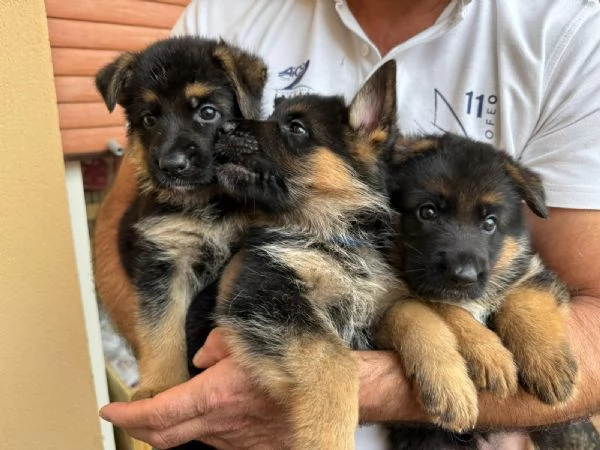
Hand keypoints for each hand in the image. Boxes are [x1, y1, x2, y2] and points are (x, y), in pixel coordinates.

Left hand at [100, 329, 288, 448]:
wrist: (330, 393)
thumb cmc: (293, 362)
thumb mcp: (250, 338)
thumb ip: (216, 345)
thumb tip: (201, 360)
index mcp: (216, 395)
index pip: (158, 412)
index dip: (128, 414)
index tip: (111, 409)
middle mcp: (220, 424)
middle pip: (163, 437)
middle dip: (137, 427)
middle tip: (126, 415)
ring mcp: (235, 441)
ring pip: (190, 438)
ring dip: (172, 425)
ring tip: (170, 406)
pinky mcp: (251, 448)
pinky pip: (216, 440)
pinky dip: (202, 428)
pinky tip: (210, 413)